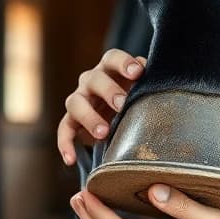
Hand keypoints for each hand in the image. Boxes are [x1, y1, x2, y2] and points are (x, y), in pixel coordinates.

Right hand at [56, 49, 146, 165]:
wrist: (118, 116)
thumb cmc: (134, 98)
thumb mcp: (142, 89)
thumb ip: (148, 83)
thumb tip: (156, 82)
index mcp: (110, 69)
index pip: (112, 58)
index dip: (124, 63)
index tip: (138, 72)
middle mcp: (90, 81)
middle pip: (94, 79)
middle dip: (108, 91)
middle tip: (121, 104)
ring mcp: (79, 100)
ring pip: (75, 103)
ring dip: (89, 117)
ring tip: (103, 133)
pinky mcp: (71, 121)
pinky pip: (63, 130)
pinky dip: (65, 144)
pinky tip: (70, 160)